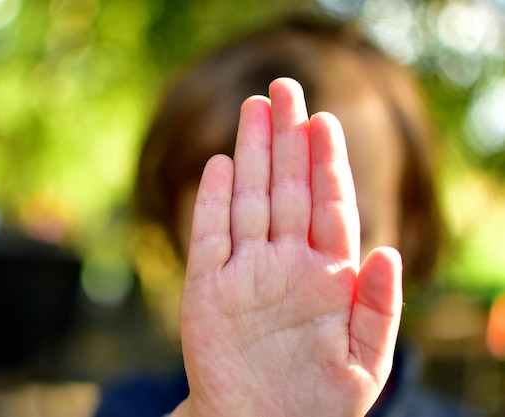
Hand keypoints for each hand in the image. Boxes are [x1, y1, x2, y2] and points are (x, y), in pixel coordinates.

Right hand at [172, 78, 402, 416]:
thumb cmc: (318, 404)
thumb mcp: (365, 364)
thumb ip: (379, 309)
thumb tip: (387, 252)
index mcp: (327, 277)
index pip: (328, 206)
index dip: (326, 163)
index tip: (324, 121)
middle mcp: (286, 265)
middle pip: (287, 189)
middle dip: (287, 139)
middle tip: (285, 88)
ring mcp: (245, 273)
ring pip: (249, 200)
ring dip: (251, 155)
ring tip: (255, 108)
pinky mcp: (208, 289)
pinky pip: (210, 236)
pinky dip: (213, 200)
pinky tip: (220, 165)